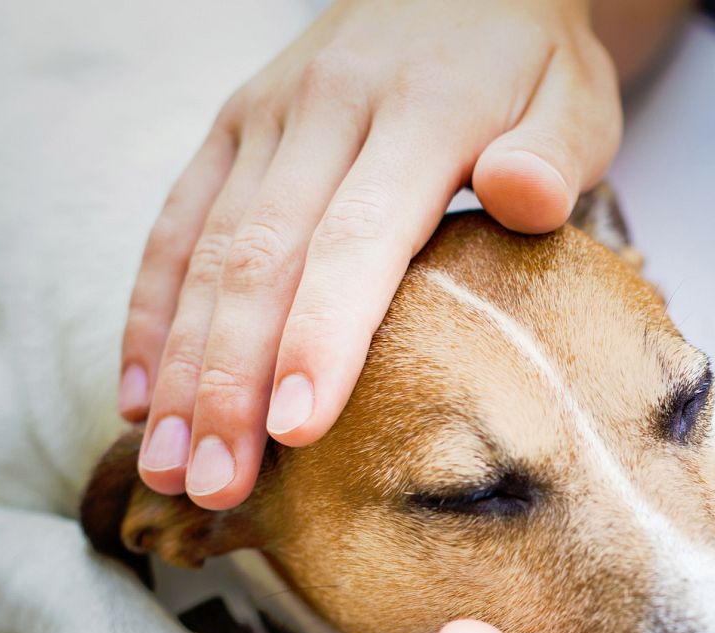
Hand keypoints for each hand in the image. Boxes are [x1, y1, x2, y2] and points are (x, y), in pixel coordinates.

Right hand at [121, 0, 620, 508]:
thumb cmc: (529, 64)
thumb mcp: (575, 99)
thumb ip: (552, 153)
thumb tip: (524, 194)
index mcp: (420, 113)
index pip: (358, 239)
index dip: (321, 337)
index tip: (296, 430)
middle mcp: (326, 110)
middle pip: (261, 259)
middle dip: (230, 382)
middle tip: (214, 485)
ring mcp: (266, 118)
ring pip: (206, 250)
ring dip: (179, 365)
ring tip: (166, 465)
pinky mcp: (232, 127)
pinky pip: (176, 223)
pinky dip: (149, 310)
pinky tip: (139, 393)